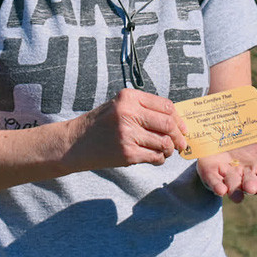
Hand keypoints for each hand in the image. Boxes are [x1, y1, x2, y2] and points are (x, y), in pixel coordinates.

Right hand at [66, 88, 188, 170]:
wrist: (74, 143)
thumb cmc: (100, 125)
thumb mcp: (119, 106)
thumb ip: (144, 109)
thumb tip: (176, 121)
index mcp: (129, 97)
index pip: (166, 106)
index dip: (179, 119)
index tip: (183, 128)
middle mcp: (128, 113)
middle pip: (168, 124)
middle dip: (179, 136)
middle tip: (181, 143)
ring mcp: (128, 134)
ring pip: (164, 143)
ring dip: (169, 149)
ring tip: (165, 151)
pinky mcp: (127, 153)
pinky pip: (155, 157)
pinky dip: (159, 159)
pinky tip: (154, 157)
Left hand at [196, 131, 256, 203]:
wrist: (227, 131)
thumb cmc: (255, 140)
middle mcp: (246, 177)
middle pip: (250, 185)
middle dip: (251, 186)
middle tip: (252, 187)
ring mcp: (228, 176)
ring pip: (232, 186)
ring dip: (234, 187)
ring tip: (234, 187)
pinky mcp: (211, 174)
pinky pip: (213, 183)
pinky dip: (216, 187)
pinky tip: (219, 189)